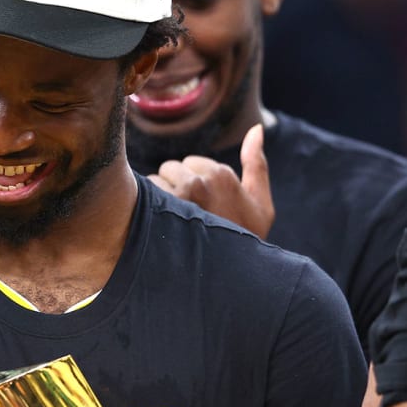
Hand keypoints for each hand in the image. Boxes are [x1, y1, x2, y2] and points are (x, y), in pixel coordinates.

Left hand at [148, 125, 274, 235]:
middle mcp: (200, 180)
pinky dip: (148, 209)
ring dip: (161, 198)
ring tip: (174, 224)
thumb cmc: (245, 241)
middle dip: (177, 187)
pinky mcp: (160, 211)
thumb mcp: (261, 205)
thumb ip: (257, 164)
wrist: (231, 278)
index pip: (192, 163)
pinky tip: (161, 228)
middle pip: (171, 168)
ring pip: (156, 181)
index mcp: (222, 174)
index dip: (196, 184)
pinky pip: (145, 195)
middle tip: (188, 216)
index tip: (204, 206)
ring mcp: (178, 196)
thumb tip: (256, 128)